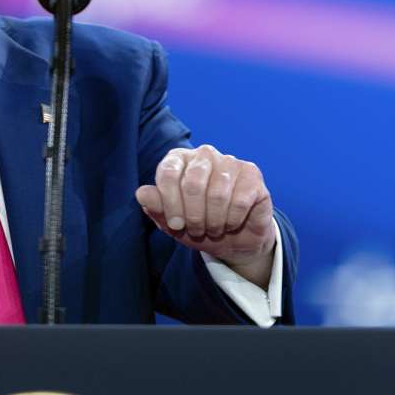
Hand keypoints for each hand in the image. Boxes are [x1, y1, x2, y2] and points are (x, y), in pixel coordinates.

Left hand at [135, 144, 276, 286]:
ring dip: (213, 221)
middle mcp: (204, 154)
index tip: (175, 225)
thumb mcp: (172, 223)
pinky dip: (232, 220)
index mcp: (179, 159)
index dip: (169, 203)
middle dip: (193, 216)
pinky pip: (240, 201)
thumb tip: (142, 193)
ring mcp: (230, 161)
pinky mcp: (252, 174)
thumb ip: (155, 207)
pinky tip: (231, 224)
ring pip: (217, 195)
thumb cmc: (198, 225)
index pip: (168, 173)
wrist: (233, 239)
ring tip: (212, 229)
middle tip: (196, 230)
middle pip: (193, 184)